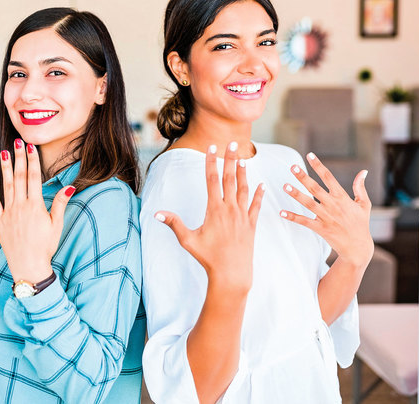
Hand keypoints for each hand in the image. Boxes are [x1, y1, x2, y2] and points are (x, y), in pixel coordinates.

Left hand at [0, 139, 74, 282]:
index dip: (32, 161)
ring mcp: (8, 213)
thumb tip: (70, 186)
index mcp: (35, 206)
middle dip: (18, 158)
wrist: (28, 266)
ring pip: (6, 186)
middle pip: (19, 177)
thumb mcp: (56, 225)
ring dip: (5, 168)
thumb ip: (60, 203)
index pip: (33, 178)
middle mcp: (20, 207)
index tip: (30, 147)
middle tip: (17, 142)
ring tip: (3, 153)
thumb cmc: (45, 247)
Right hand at [154, 142, 263, 292]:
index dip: (211, 162)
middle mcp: (230, 209)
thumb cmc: (208, 258)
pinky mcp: (251, 225)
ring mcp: (242, 216)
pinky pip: (255, 206)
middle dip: (230, 160)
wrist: (232, 274)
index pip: (212, 180)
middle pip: (230, 179)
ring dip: (243, 173)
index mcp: (215, 210)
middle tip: (232, 143)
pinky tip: (262, 185)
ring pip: (244, 189)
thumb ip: (174, 223)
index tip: (211, 148)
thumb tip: (156, 213)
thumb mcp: (188, 240)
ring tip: (243, 159)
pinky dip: (259, 194)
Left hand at [280, 152, 373, 267]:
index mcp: (343, 198)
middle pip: (315, 188)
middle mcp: (333, 206)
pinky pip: (304, 221)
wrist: (358, 248)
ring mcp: (326, 217)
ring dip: (296, 194)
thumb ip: (360, 187)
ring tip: (285, 185)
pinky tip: (282, 212)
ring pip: (308, 203)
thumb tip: (363, 172)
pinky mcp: (320, 229)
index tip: (309, 155)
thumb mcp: (364, 204)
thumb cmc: (361, 224)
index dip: (318, 166)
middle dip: (303, 177)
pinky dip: (293, 217)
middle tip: (293, 167)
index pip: (329, 178)